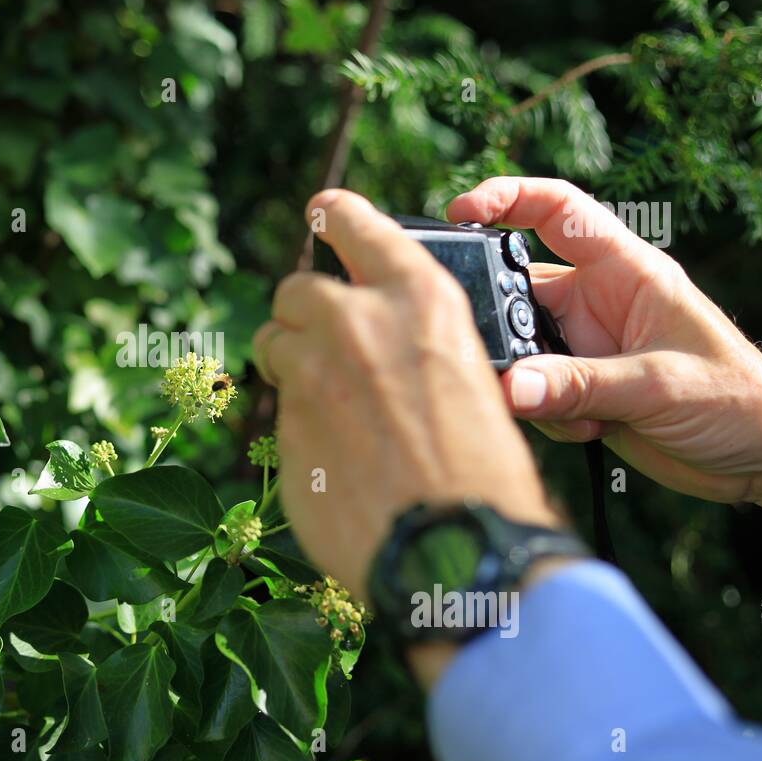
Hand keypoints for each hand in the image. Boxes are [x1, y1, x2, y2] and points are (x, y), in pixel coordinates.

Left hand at [253, 189, 560, 601]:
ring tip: (326, 403)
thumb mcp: (472, 381)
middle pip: (298, 290)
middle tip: (322, 343)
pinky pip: (280, 410)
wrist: (456, 549)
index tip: (322, 211)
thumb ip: (418, 350)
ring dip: (290, 362)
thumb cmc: (486, 473)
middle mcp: (356, 324)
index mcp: (418, 300)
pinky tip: (335, 459)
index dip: (337, 215)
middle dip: (305, 312)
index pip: (358, 225)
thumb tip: (391, 354)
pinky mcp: (284, 426)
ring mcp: (311, 374)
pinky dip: (299, 424)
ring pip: (275, 344)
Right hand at [448, 177, 761, 542]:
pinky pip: (532, 394)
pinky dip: (545, 417)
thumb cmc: (738, 399)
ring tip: (574, 416)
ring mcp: (585, 346)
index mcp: (626, 271)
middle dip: (502, 327)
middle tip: (506, 363)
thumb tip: (510, 387)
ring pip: (519, 351)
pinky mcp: (579, 389)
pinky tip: (588, 432)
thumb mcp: (659, 385)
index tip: (459, 212)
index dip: (506, 198)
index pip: (557, 210)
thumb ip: (579, 386)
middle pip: (518, 291)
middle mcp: (598, 302)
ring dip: (529, 386)